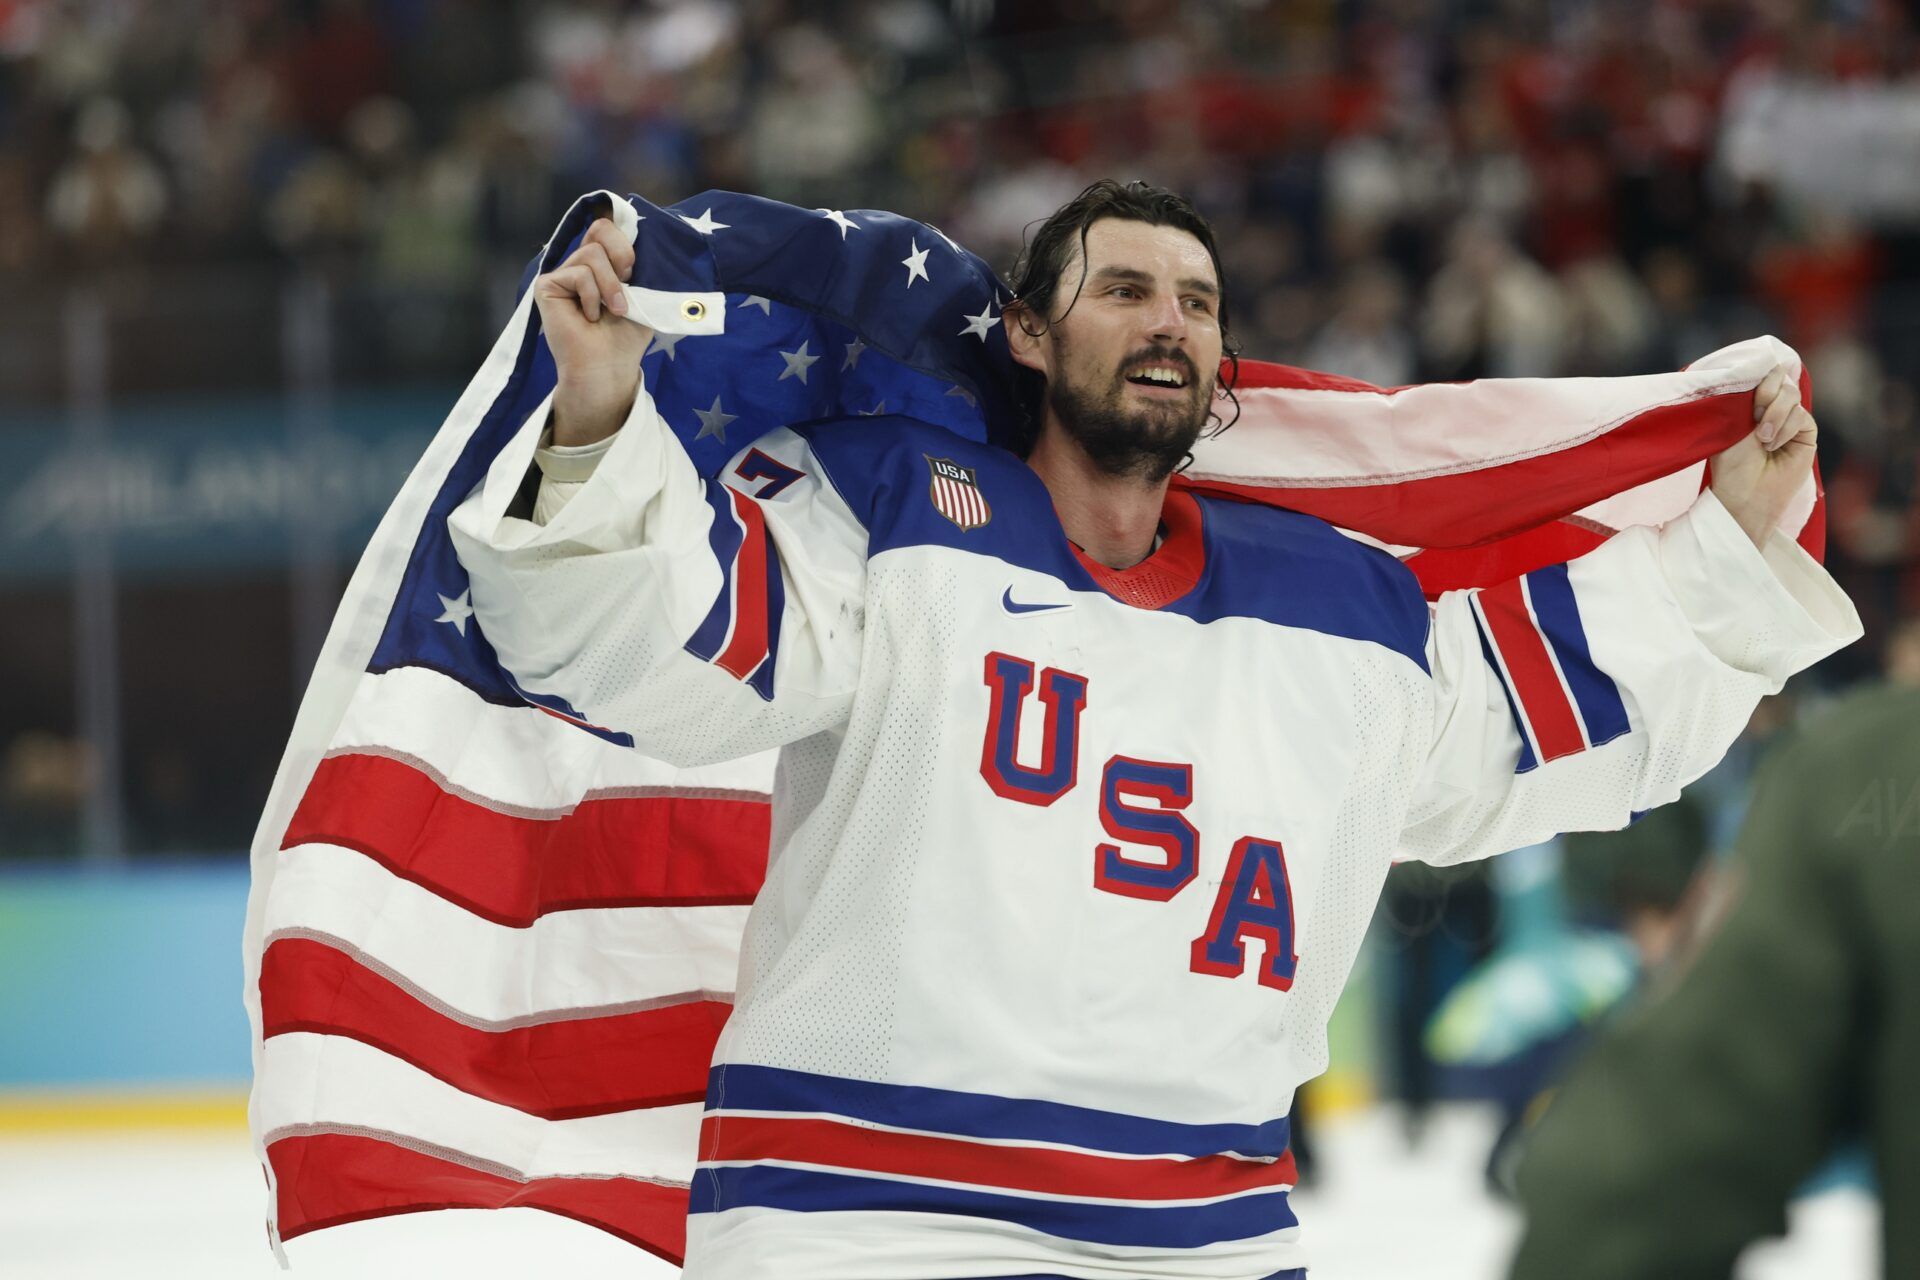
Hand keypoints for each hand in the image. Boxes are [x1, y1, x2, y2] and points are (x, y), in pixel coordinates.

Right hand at [533, 215, 652, 445]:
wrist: (609, 366)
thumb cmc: (626, 336)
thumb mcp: (642, 293)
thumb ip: (636, 262)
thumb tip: (637, 231)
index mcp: (601, 264)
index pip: (607, 228)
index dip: (624, 240)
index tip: (634, 270)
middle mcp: (579, 265)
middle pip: (600, 230)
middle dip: (622, 257)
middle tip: (627, 284)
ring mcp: (562, 274)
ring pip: (591, 253)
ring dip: (610, 286)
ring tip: (612, 311)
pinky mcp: (547, 286)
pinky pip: (578, 273)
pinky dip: (593, 297)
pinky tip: (590, 318)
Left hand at [1709, 362, 1817, 548]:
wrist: (1745, 493)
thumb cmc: (1732, 462)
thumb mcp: (1733, 423)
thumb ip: (1750, 396)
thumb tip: (1769, 368)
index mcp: (1750, 403)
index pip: (1763, 373)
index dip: (1759, 377)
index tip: (1748, 393)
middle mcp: (1771, 408)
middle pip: (1780, 378)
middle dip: (1766, 394)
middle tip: (1754, 416)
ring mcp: (1790, 419)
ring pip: (1791, 394)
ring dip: (1774, 414)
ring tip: (1762, 439)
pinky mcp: (1806, 432)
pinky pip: (1801, 415)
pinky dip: (1785, 428)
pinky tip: (1773, 446)